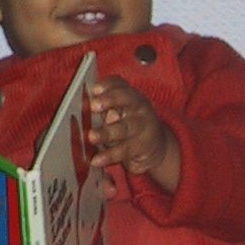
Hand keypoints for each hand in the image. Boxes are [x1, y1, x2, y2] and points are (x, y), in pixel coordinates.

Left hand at [88, 77, 179, 193]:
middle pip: (125, 101)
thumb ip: (104, 110)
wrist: (156, 146)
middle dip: (109, 102)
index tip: (95, 89)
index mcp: (129, 95)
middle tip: (93, 106)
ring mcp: (142, 127)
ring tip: (92, 137)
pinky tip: (96, 160)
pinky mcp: (141, 147)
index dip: (107, 85)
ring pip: (124, 128)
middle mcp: (138, 107)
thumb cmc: (127, 125)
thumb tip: (88, 112)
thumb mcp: (119, 113)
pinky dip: (109, 156)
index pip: (119, 84)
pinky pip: (124, 150)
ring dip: (106, 132)